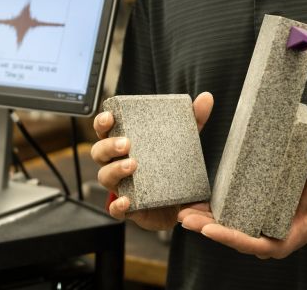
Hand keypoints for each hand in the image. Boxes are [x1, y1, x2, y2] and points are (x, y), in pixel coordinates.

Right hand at [90, 91, 213, 230]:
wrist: (180, 204)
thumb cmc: (171, 165)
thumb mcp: (184, 141)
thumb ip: (194, 120)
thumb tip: (206, 97)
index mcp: (123, 144)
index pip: (105, 130)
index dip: (102, 122)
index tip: (110, 117)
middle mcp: (116, 163)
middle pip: (99, 151)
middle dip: (109, 145)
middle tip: (127, 143)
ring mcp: (120, 186)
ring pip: (105, 177)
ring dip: (115, 170)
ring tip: (133, 165)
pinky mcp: (128, 208)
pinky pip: (114, 209)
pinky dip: (117, 205)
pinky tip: (126, 200)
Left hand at [178, 144, 306, 257]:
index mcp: (278, 241)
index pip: (249, 243)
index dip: (228, 237)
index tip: (208, 229)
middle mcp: (262, 241)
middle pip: (230, 237)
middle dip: (206, 229)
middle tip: (185, 217)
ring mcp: (254, 233)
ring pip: (224, 230)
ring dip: (202, 222)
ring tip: (182, 212)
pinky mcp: (248, 222)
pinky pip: (227, 221)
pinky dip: (210, 215)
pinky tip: (193, 205)